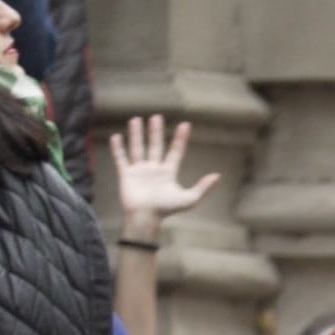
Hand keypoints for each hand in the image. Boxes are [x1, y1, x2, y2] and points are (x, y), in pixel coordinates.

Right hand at [109, 115, 215, 236]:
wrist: (146, 218)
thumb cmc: (167, 210)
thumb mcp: (189, 199)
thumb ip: (203, 187)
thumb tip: (218, 176)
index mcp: (168, 172)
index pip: (175, 151)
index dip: (180, 139)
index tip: (185, 125)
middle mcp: (154, 169)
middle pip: (155, 146)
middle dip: (155, 132)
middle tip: (156, 116)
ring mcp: (139, 171)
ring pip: (137, 148)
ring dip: (136, 135)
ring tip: (135, 119)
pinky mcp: (126, 175)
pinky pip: (121, 159)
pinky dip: (118, 149)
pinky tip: (116, 137)